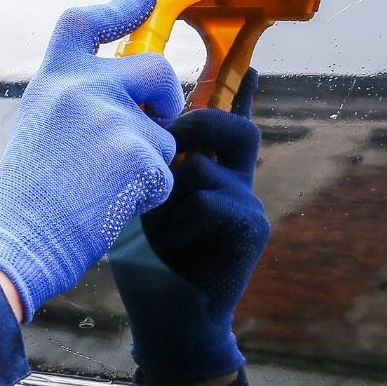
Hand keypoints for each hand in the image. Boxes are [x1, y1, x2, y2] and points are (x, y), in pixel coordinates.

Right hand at [0, 0, 184, 320]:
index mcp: (55, 79)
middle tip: (160, 120)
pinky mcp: (137, 155)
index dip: (121, 9)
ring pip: (164, 134)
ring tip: (101, 188)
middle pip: (155, 68)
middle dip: (168, 96)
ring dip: (149, 164)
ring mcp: (112, 118)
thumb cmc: (27, 196)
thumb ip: (80, 100)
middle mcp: (83, 87)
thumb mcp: (42, 125)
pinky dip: (149, 195)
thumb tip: (137, 95)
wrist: (14, 241)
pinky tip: (111, 206)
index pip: (84, 23)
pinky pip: (167, 172)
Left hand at [116, 70, 268, 385]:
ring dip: (169, 190)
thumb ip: (143, 161)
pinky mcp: (253, 229)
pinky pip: (211, 200)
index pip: (229, 119)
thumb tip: (133, 118)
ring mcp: (248, 203)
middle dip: (193, 124)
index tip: (251, 67)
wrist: (164, 319)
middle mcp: (235, 180)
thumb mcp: (134, 198)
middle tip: (161, 144)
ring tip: (154, 222)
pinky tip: (170, 246)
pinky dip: (179, 222)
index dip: (241, 90)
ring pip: (205, 163)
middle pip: (233, 126)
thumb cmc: (144, 259)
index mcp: (208, 169)